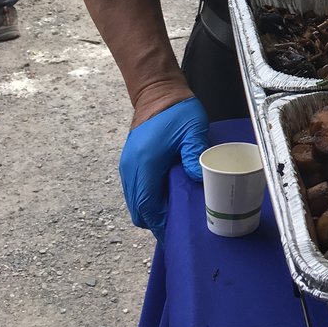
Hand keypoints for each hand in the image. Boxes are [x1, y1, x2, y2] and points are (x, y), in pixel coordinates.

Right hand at [119, 98, 209, 240]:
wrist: (157, 91)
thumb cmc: (176, 110)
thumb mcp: (192, 131)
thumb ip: (194, 155)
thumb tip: (199, 180)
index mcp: (144, 165)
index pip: (148, 208)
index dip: (161, 225)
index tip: (176, 235)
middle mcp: (131, 170)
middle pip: (139, 211)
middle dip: (157, 222)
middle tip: (179, 225)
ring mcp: (128, 166)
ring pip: (135, 202)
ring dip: (152, 211)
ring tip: (175, 214)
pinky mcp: (131, 162)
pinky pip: (135, 191)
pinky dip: (148, 199)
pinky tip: (166, 197)